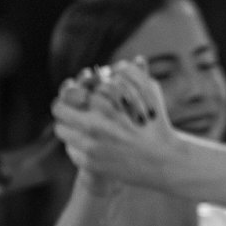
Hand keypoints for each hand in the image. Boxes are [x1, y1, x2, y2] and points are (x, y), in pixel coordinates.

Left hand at [52, 59, 178, 189]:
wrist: (165, 161)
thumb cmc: (157, 125)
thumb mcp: (150, 94)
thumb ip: (136, 74)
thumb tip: (133, 60)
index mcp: (104, 107)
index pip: (69, 93)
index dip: (71, 91)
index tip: (76, 93)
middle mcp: (94, 127)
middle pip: (60, 110)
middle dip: (65, 108)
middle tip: (72, 110)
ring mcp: (90, 148)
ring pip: (62, 131)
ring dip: (68, 127)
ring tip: (80, 127)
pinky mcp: (91, 165)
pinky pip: (71, 151)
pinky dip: (78, 146)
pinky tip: (91, 145)